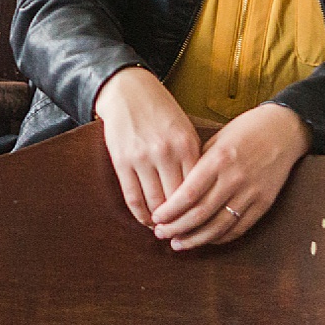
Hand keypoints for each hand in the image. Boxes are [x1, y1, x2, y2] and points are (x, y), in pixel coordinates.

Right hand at [94, 66, 201, 226]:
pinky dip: (140, 213)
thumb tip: (202, 193)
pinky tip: (145, 220)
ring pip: (154, 202)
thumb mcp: (185, 129)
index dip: (199, 210)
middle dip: (181, 221)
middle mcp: (165, 153)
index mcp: (187, 145)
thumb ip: (194, 159)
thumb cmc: (161, 110)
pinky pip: (132, 196)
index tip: (201, 223)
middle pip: (177, 200)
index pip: (197, 189)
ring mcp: (141, 157)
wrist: (128, 90)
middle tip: (184, 234)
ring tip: (164, 229)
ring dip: (160, 221)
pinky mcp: (121, 160)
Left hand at [151, 103, 310, 250]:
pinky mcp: (265, 203)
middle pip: (200, 213)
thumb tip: (174, 192)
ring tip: (179, 244)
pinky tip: (206, 239)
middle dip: (177, 228)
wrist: (282, 130)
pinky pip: (240, 228)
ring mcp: (252, 192)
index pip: (188, 194)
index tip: (156, 218)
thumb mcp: (215, 140)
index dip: (170, 211)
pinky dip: (220, 237)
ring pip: (219, 226)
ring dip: (196, 239)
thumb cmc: (243, 131)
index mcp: (218, 160)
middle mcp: (234, 178)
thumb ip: (197, 165)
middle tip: (161, 234)